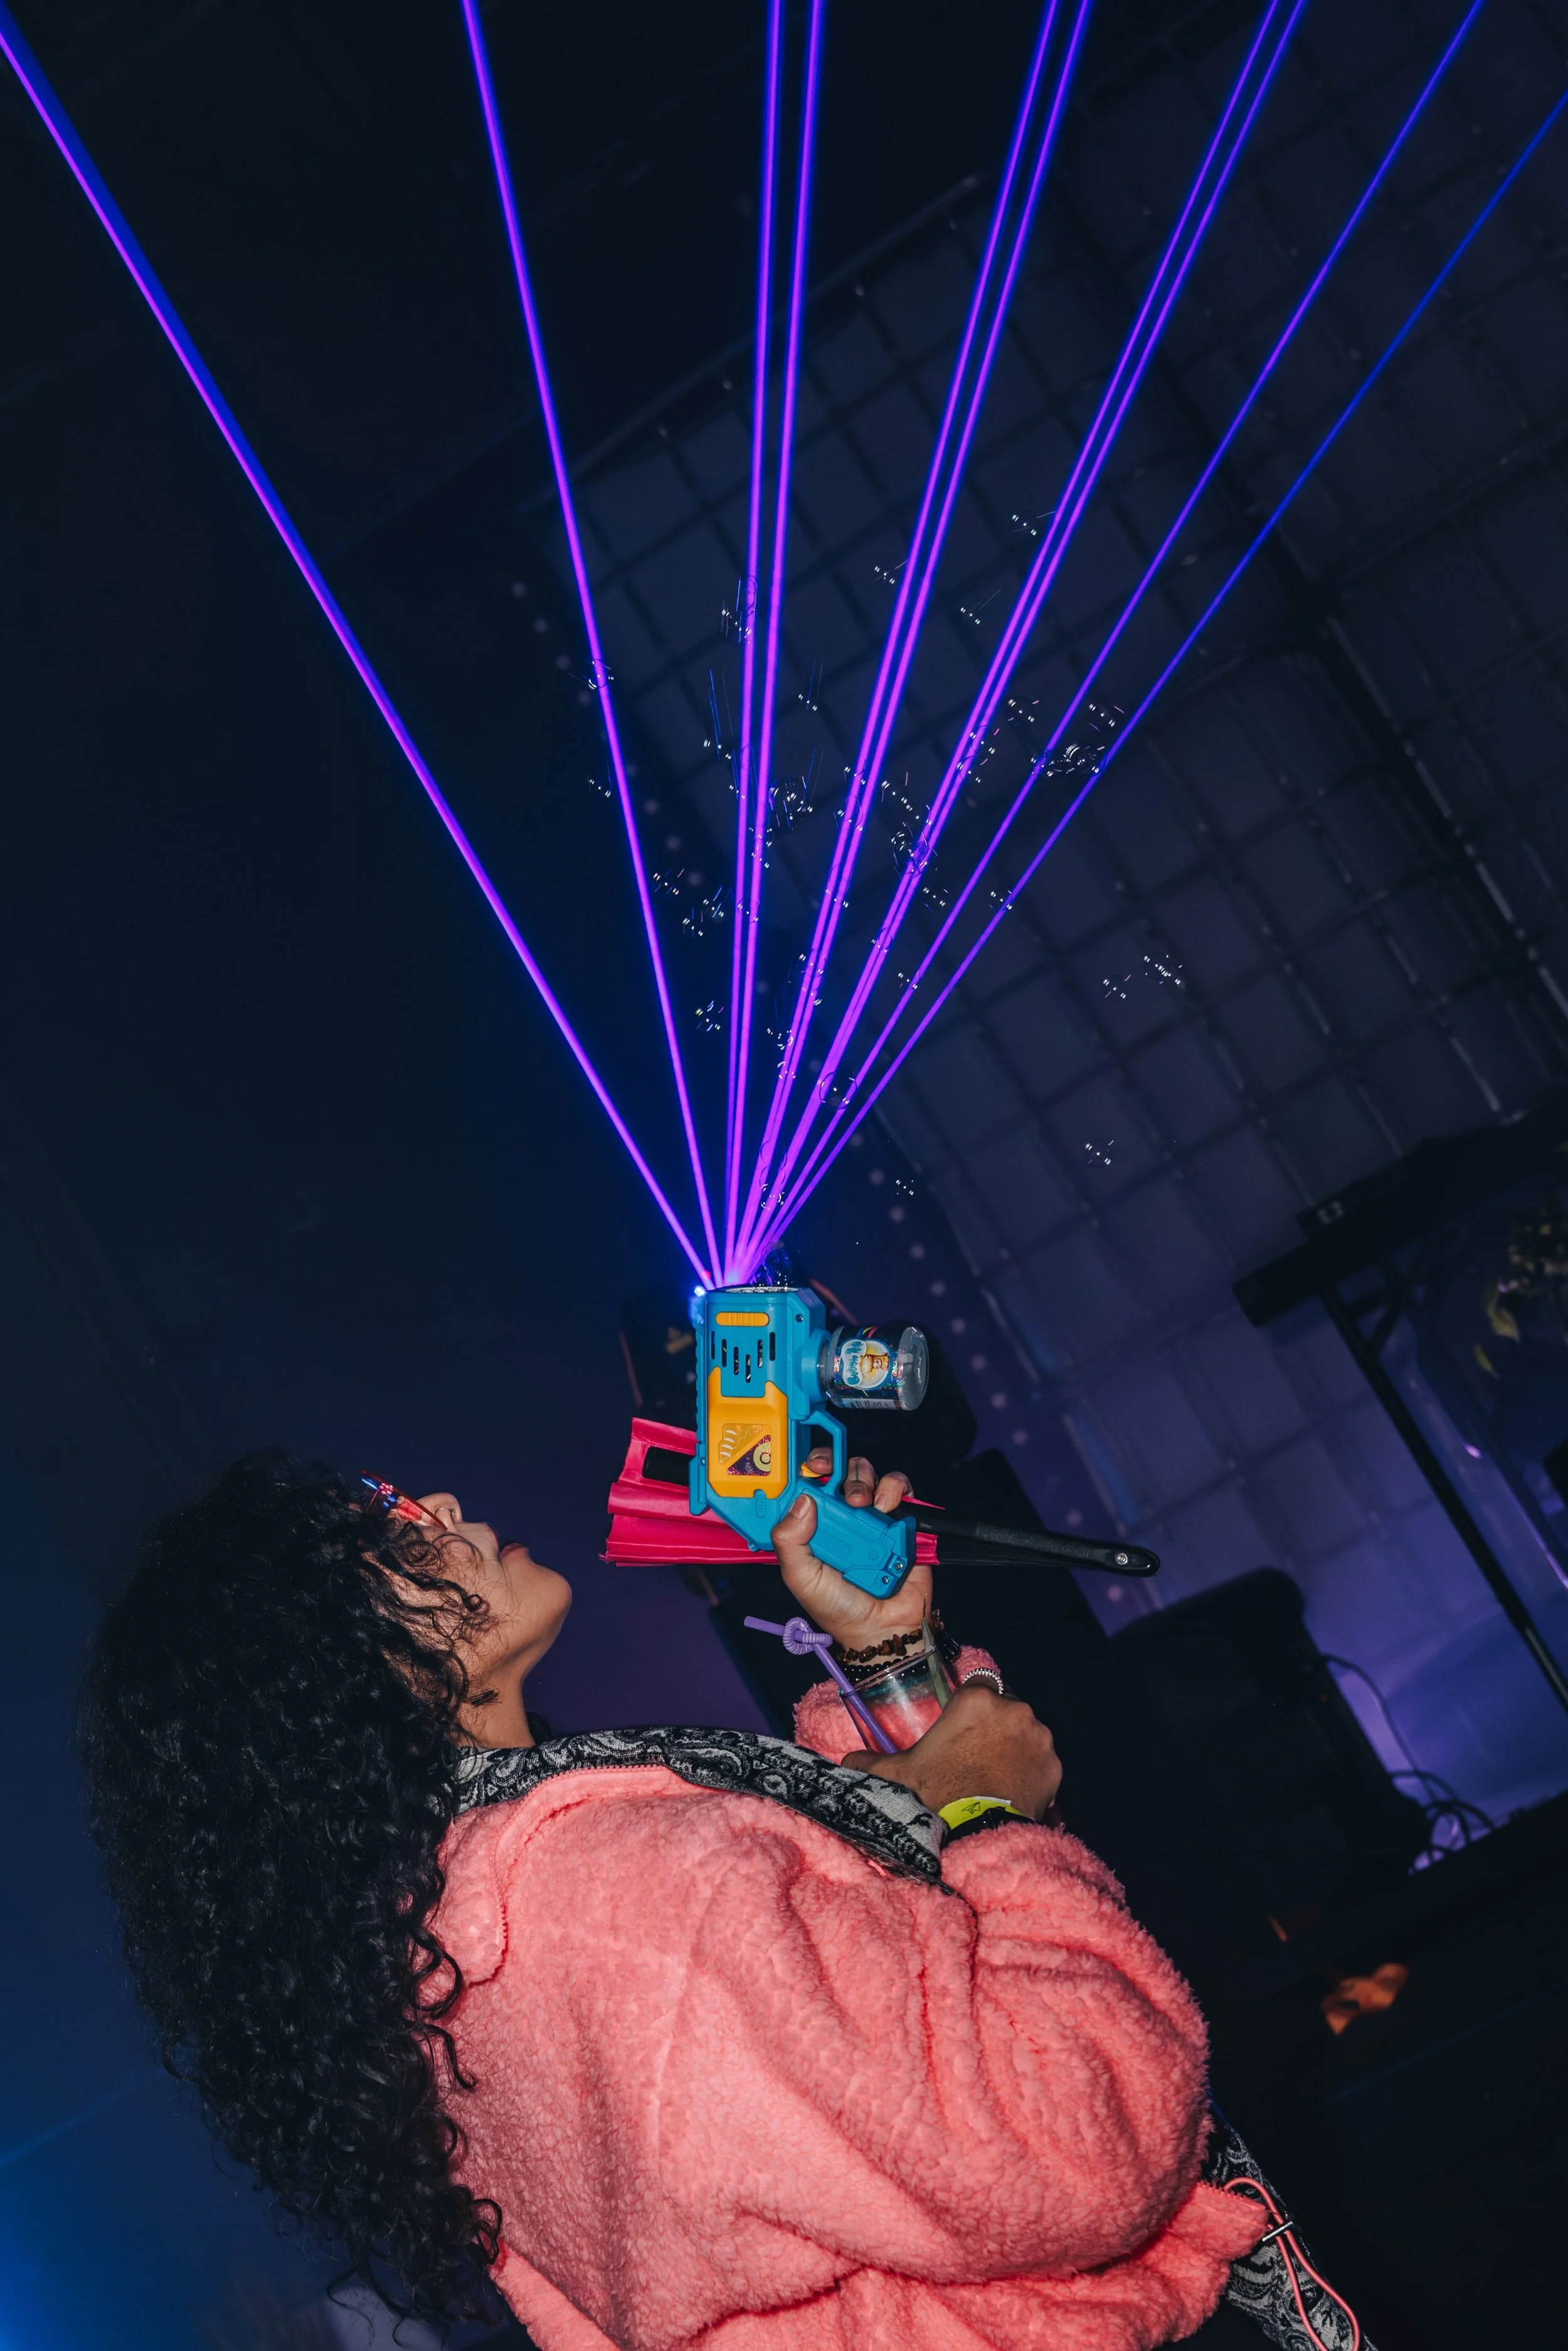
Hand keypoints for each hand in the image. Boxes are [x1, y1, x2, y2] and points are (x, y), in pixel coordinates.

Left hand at [771, 1450, 924, 1644]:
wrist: (884, 1627)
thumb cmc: (839, 1608)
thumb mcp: (801, 1578)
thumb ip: (789, 1541)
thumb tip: (801, 1500)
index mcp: (813, 1526)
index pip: (806, 1484)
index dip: (807, 1468)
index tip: (811, 1465)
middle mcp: (840, 1515)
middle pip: (837, 1470)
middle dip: (837, 1468)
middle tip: (839, 1487)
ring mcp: (870, 1515)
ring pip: (866, 1472)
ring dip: (863, 1479)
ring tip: (864, 1504)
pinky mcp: (899, 1518)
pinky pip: (899, 1487)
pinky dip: (894, 1489)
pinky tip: (886, 1508)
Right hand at [854, 1681, 1062, 1820]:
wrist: (975, 1836)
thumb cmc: (936, 1795)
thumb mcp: (895, 1773)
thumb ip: (867, 1761)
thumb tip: (846, 1762)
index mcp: (977, 1699)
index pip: (980, 1682)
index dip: (972, 1703)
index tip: (964, 1725)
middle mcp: (1014, 1709)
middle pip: (1006, 1707)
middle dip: (995, 1726)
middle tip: (975, 1756)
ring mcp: (1039, 1738)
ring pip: (1027, 1733)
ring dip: (1015, 1747)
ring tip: (994, 1776)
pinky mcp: (1054, 1766)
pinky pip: (1042, 1762)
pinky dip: (1031, 1772)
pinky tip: (1012, 1791)